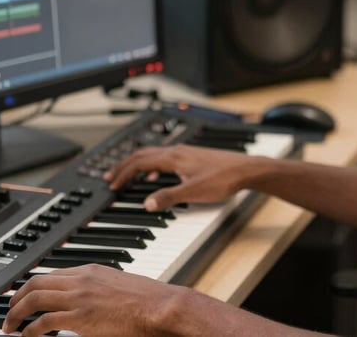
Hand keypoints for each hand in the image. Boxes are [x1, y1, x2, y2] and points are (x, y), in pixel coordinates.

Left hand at [2, 264, 181, 336]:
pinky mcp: (80, 317)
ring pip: (34, 299)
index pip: (51, 274)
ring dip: (16, 314)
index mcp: (91, 270)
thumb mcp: (120, 286)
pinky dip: (30, 331)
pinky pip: (44, 321)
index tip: (23, 298)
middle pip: (36, 282)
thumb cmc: (148, 299)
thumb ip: (101, 289)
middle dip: (16, 299)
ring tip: (9, 327)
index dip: (32, 287)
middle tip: (9, 313)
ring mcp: (80, 297)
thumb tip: (91, 300)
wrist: (160, 306)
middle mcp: (81, 280)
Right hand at [104, 144, 255, 210]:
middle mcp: (177, 151)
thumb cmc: (223, 178)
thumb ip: (168, 198)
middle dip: (124, 166)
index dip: (123, 173)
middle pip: (143, 155)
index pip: (139, 162)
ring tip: (128, 177)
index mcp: (173, 157)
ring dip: (138, 165)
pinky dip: (153, 166)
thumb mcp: (193, 192)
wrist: (246, 169)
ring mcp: (185, 153)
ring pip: (154, 156)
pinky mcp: (193, 157)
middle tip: (110, 177)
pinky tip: (156, 176)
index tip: (112, 184)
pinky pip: (165, 159)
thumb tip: (146, 204)